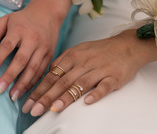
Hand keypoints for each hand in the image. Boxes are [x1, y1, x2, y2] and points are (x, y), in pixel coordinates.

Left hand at [0, 0, 72, 101]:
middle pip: (21, 60)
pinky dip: (33, 82)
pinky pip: (42, 71)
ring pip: (33, 68)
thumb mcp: (6, 19)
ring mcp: (43, 48)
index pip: (7, 46)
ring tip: (12, 96)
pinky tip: (25, 91)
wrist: (48, 13)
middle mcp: (33, 39)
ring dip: (23, 83)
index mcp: (20, 30)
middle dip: (10, 76)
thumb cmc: (24, 19)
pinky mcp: (50, 54)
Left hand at [22, 30, 156, 115]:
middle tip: (33, 110)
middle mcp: (85, 62)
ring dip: (66, 97)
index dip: (39, 89)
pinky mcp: (115, 76)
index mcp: (74, 55)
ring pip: (81, 84)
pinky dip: (96, 94)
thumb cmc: (102, 50)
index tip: (28, 102)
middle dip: (46, 96)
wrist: (128, 45)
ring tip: (53, 109)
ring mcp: (100, 69)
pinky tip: (87, 102)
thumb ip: (64, 61)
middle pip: (63, 81)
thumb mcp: (80, 50)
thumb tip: (49, 73)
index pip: (52, 75)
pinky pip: (105, 86)